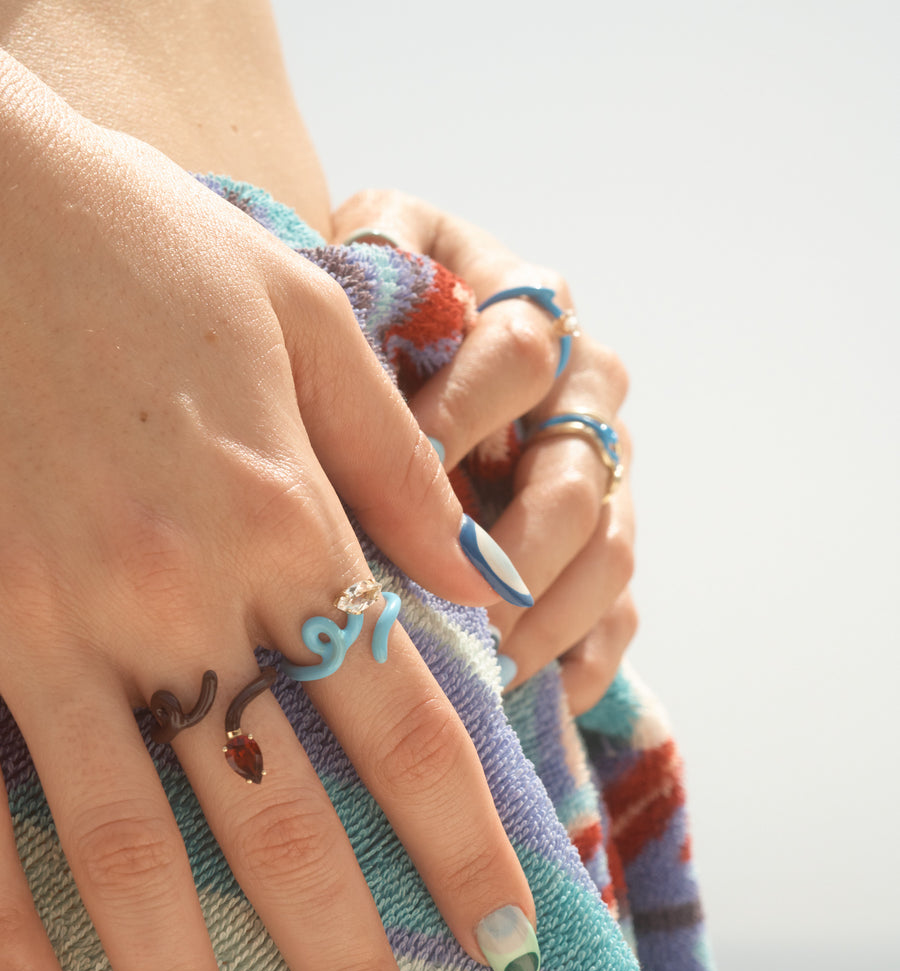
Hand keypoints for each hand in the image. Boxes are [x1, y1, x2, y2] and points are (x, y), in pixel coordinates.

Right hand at [0, 56, 537, 970]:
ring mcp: (44, 628)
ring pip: (127, 856)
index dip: (461, 843)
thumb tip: (477, 581)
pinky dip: (2, 931)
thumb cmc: (150, 249)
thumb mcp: (312, 324)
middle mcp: (177, 600)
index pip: (406, 724)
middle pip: (280, 827)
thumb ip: (398, 463)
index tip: (505, 937)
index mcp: (286, 526)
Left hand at [333, 191, 636, 715]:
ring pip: (606, 557)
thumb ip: (379, 257)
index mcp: (533, 309)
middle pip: (574, 480)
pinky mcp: (602, 552)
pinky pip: (617, 618)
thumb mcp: (367, 256)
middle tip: (445, 602)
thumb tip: (381, 277)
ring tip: (480, 665)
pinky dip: (576, 663)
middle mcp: (586, 394)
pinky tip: (524, 695)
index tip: (400, 471)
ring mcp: (604, 477)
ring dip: (543, 617)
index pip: (519, 356)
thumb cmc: (370, 312)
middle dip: (508, 550)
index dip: (460, 416)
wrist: (394, 353)